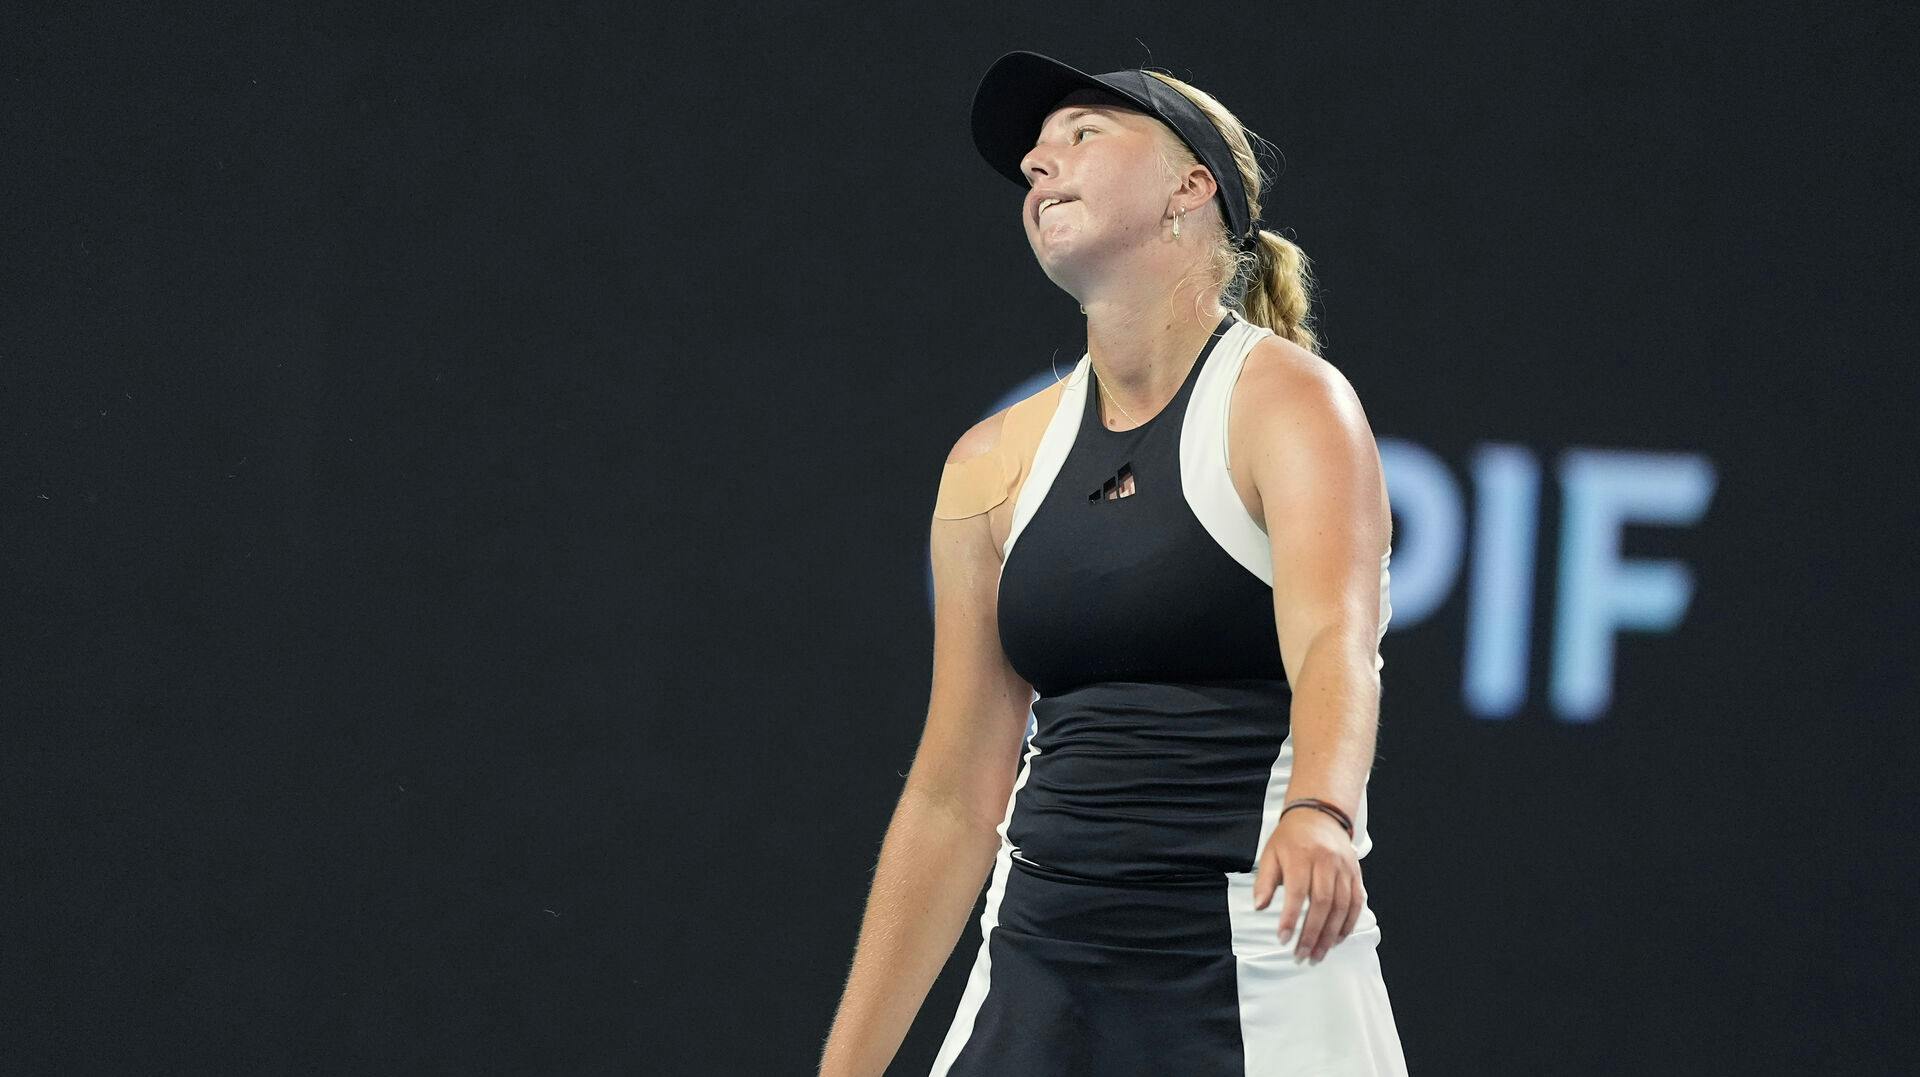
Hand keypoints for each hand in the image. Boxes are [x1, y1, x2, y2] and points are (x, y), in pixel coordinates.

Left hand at [1252, 807, 1363, 963]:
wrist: (1319, 815)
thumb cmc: (1290, 838)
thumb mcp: (1270, 853)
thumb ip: (1264, 881)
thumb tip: (1259, 906)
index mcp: (1301, 855)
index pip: (1297, 892)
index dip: (1290, 918)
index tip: (1283, 939)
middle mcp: (1326, 861)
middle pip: (1322, 903)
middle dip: (1312, 933)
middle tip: (1302, 955)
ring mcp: (1344, 868)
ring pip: (1342, 906)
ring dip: (1330, 934)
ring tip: (1319, 954)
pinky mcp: (1356, 874)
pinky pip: (1356, 902)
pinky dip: (1348, 923)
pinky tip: (1337, 939)